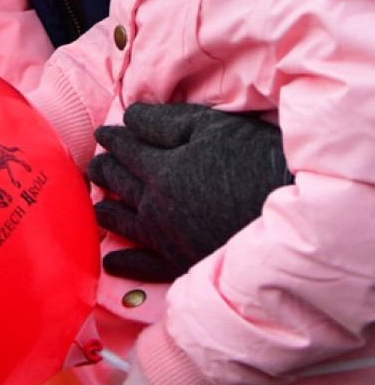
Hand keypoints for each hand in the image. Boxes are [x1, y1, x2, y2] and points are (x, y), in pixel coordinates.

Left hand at [89, 103, 289, 280]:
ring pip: (124, 221)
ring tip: (96, 203)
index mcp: (160, 169)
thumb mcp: (210, 128)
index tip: (103, 133)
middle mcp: (156, 205)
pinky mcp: (183, 262)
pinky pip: (143, 265)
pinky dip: (123, 262)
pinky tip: (111, 261)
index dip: (112, 138)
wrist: (292, 213)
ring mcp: (167, 237)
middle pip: (119, 184)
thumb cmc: (253, 160)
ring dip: (106, 209)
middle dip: (104, 171)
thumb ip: (164, 123)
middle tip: (94, 166)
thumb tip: (128, 119)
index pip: (125, 149)